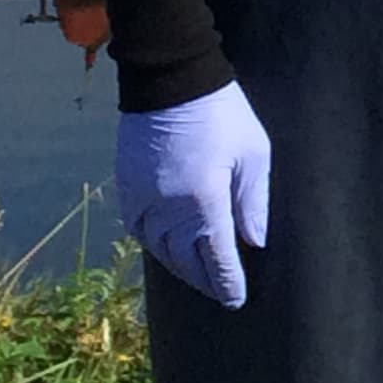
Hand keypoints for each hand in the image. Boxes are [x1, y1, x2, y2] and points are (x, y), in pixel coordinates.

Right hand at [116, 82, 273, 307]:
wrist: (172, 82)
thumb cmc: (224, 115)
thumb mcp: (254, 155)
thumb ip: (254, 202)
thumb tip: (256, 243)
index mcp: (203, 201)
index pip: (215, 256)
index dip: (227, 281)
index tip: (237, 299)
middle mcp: (167, 209)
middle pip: (185, 260)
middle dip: (205, 280)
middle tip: (222, 294)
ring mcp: (142, 200)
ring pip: (160, 250)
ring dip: (181, 267)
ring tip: (200, 278)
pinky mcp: (127, 189)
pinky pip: (140, 231)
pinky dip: (157, 246)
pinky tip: (170, 250)